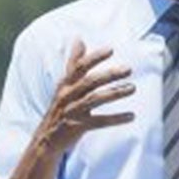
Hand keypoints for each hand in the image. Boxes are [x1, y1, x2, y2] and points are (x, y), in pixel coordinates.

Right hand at [34, 40, 133, 157]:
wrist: (46, 140)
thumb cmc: (60, 108)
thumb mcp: (65, 85)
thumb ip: (73, 63)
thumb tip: (79, 39)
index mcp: (65, 84)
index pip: (79, 67)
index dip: (94, 57)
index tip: (111, 49)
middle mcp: (67, 96)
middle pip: (89, 82)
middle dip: (109, 74)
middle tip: (129, 69)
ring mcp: (71, 112)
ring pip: (94, 99)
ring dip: (115, 93)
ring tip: (132, 88)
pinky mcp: (76, 127)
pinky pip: (99, 122)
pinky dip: (116, 119)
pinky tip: (131, 116)